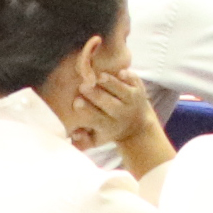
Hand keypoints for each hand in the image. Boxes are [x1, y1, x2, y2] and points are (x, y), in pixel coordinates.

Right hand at [66, 57, 172, 174]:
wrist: (137, 126)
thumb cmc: (108, 129)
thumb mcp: (96, 139)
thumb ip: (82, 140)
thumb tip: (73, 135)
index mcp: (109, 126)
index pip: (97, 119)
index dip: (86, 110)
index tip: (76, 102)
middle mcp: (122, 114)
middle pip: (110, 104)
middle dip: (96, 95)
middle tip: (82, 87)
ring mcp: (133, 100)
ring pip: (122, 91)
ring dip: (111, 84)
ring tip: (99, 77)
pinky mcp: (139, 89)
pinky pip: (135, 82)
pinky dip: (129, 77)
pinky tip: (120, 72)